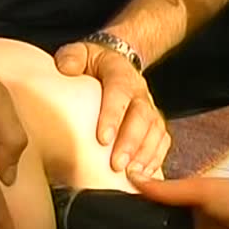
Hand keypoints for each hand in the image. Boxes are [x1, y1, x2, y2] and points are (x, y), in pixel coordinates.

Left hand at [55, 41, 169, 175]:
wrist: (118, 62)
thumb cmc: (94, 64)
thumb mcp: (81, 52)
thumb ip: (72, 57)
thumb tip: (66, 69)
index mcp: (120, 74)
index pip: (119, 93)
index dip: (113, 116)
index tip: (102, 139)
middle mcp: (139, 92)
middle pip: (142, 117)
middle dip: (130, 143)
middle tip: (117, 165)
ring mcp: (150, 109)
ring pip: (155, 131)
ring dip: (145, 154)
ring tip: (132, 174)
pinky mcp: (155, 124)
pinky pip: (163, 141)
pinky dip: (156, 159)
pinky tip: (145, 176)